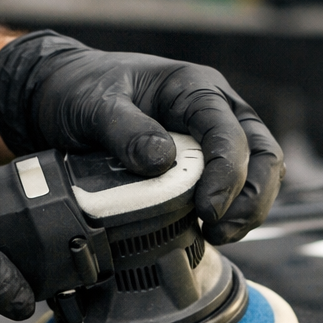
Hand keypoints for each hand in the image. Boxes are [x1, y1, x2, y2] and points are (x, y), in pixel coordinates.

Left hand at [0, 31, 284, 244]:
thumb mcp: (92, 104)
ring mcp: (210, 136)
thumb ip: (124, 129)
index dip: (227, 173)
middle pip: (263, 152)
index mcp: (192, 87)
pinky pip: (235, 187)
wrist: (59, 94)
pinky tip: (208, 232)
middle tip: (221, 230)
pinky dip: (231, 212)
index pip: (228, 131)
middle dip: (251, 196)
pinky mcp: (200, 162)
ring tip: (217, 236)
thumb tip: (161, 161)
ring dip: (248, 209)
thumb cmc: (79, 90)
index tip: (207, 209)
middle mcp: (213, 109)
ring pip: (258, 172)